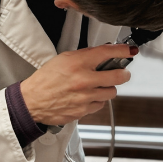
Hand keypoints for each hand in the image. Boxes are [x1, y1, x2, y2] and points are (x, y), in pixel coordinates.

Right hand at [20, 44, 136, 125]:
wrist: (32, 101)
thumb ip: (85, 56)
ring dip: (108, 88)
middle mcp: (84, 80)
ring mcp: (85, 97)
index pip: (108, 52)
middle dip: (123, 73)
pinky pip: (100, 104)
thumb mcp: (63, 59)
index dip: (123, 50)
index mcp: (78, 63)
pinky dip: (97, 100)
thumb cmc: (46, 80)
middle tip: (122, 72)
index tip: (130, 50)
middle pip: (119, 76)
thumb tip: (103, 54)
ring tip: (99, 85)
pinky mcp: (83, 110)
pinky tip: (88, 96)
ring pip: (112, 92)